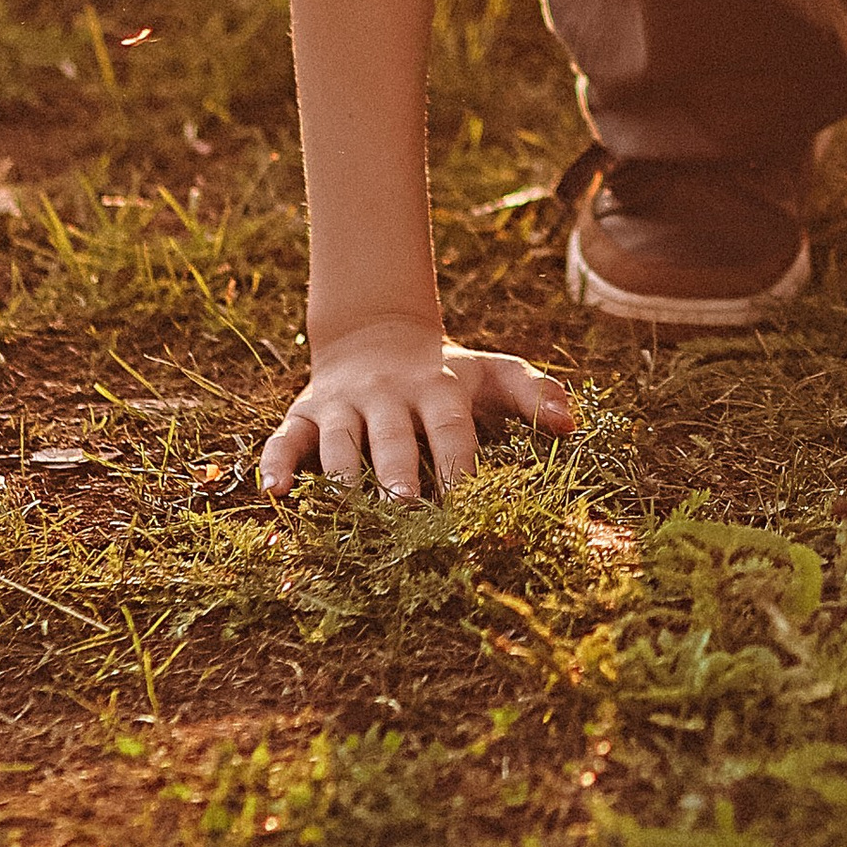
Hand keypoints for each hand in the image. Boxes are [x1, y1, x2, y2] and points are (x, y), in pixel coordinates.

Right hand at [262, 315, 574, 496]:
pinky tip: (276, 492)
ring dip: (342, 476)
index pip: (450, 428)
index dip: (459, 463)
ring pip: (338, 441)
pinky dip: (277, 463)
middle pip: (391, 437)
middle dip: (397, 473)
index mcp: (436, 387)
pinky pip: (285, 438)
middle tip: (405, 508)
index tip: (469, 502)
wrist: (376, 334)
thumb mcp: (494, 372)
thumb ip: (534, 393)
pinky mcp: (304, 413)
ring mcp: (342, 404)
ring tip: (349, 511)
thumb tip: (570, 425)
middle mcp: (386, 395)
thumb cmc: (446, 371)